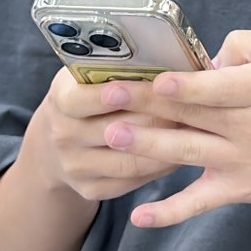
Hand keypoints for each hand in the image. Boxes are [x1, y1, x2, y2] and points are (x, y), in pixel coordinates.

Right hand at [35, 66, 182, 203]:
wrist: (56, 142)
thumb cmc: (87, 95)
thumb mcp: (89, 75)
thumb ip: (117, 69)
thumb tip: (166, 61)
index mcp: (61, 99)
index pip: (85, 99)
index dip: (114, 94)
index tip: (147, 87)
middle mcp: (63, 136)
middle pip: (116, 131)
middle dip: (157, 119)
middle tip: (191, 110)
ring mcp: (75, 167)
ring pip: (129, 160)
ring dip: (165, 148)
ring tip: (194, 133)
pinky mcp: (90, 189)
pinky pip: (132, 181)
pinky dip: (159, 167)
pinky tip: (180, 153)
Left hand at [101, 30, 250, 229]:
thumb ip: (247, 44)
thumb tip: (206, 56)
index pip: (221, 88)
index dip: (189, 86)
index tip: (158, 80)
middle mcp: (249, 127)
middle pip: (193, 116)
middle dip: (148, 106)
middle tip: (108, 97)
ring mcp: (240, 162)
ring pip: (188, 153)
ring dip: (148, 147)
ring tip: (112, 137)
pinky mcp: (235, 189)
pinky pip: (199, 203)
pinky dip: (170, 213)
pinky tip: (140, 216)